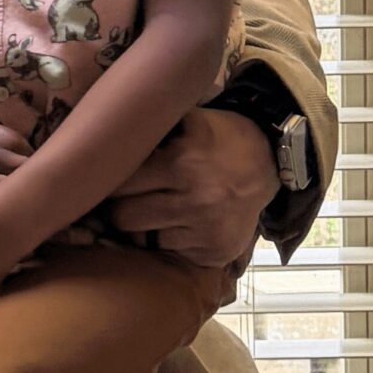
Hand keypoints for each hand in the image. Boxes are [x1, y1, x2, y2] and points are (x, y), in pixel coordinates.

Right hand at [0, 97, 30, 210]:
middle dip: (29, 188)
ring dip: (8, 204)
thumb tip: (20, 150)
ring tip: (13, 213)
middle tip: (30, 200)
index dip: (35, 168)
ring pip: (2, 198)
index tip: (32, 176)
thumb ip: (1, 135)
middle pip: (25, 179)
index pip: (32, 158)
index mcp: (1, 137)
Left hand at [106, 107, 274, 268]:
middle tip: (126, 197)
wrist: (270, 161)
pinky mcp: (216, 252)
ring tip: (156, 208)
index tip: (103, 178)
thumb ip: (149, 129)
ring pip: (144, 239)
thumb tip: (101, 130)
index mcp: (180, 164)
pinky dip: (170, 239)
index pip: (118, 185)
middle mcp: (194, 201)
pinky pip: (172, 252)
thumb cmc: (217, 137)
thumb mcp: (186, 120)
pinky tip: (181, 222)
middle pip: (124, 218)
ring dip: (144, 226)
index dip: (106, 182)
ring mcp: (206, 231)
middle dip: (120, 207)